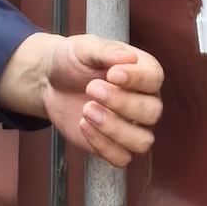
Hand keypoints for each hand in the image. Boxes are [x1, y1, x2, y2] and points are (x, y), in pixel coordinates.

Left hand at [0, 33, 165, 167]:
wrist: (51, 82)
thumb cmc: (73, 61)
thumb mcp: (85, 47)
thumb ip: (106, 50)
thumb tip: (128, 56)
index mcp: (143, 73)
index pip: (155, 79)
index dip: (136, 79)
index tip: (112, 74)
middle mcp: (144, 101)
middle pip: (152, 112)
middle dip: (122, 103)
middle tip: (91, 88)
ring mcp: (132, 126)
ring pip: (142, 141)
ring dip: (114, 128)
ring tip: (87, 110)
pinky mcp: (115, 145)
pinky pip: (122, 158)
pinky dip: (103, 145)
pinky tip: (83, 126)